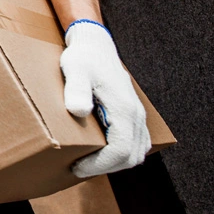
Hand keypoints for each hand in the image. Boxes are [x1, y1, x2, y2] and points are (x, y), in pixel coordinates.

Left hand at [61, 20, 150, 177]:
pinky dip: (122, 154)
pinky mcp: (134, 114)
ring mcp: (138, 115)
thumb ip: (76, 89)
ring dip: (115, 163)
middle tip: (79, 168)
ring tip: (88, 162)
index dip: (100, 165)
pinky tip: (101, 151)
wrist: (96, 45)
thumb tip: (78, 111)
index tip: (77, 167)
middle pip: (131, 157)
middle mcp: (136, 114)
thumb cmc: (84, 57)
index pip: (121, 151)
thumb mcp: (75, 69)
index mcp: (124, 108)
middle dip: (106, 167)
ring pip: (137, 152)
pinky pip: (137, 143)